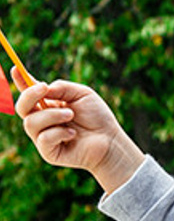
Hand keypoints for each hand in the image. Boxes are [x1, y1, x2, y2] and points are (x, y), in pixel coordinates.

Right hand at [16, 76, 144, 192]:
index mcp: (49, 105)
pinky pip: (43, 139)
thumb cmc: (97, 116)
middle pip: (22, 107)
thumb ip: (62, 88)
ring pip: (31, 123)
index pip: (29, 93)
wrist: (110, 140)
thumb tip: (42, 87)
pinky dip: (59, 133)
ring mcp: (43, 136)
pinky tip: (73, 134)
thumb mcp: (82, 94)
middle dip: (29, 95)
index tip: (16, 69)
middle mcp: (43, 120)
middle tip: (45, 88)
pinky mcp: (48, 151)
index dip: (20, 81)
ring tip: (71, 115)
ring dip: (52, 115)